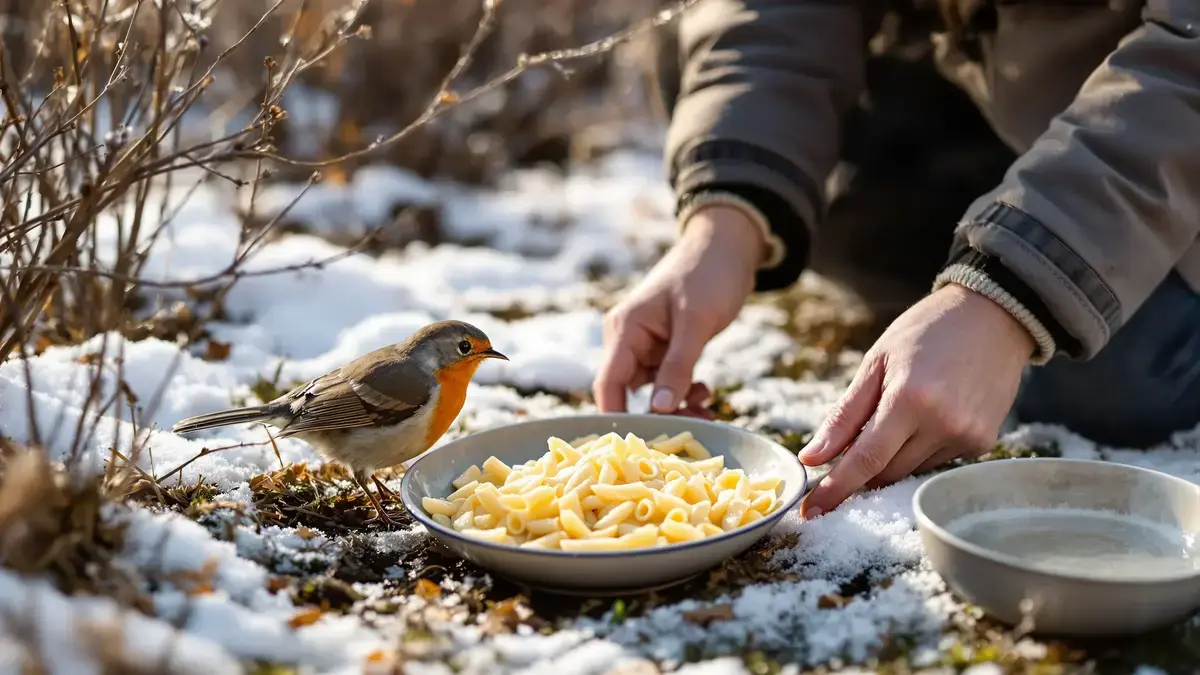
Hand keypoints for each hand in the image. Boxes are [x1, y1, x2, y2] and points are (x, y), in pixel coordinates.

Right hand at [593, 205, 765, 414]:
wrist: (727, 246)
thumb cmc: (708, 275)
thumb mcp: (697, 322)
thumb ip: (678, 366)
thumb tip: (660, 409)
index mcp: (625, 329)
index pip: (608, 383)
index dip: (616, 417)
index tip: (636, 446)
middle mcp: (628, 339)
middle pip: (629, 392)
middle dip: (657, 414)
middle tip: (694, 426)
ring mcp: (646, 344)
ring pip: (651, 391)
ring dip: (676, 404)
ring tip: (707, 410)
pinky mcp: (665, 347)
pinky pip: (667, 381)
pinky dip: (684, 392)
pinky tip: (704, 393)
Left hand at [797, 283, 1034, 517]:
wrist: (993, 316)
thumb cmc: (925, 333)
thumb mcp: (876, 363)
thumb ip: (844, 416)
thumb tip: (812, 458)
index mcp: (909, 399)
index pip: (864, 461)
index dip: (835, 490)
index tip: (809, 513)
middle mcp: (942, 424)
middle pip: (885, 472)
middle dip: (860, 470)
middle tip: (848, 447)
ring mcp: (967, 437)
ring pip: (910, 471)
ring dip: (891, 458)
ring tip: (896, 415)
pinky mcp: (983, 443)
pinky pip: (936, 463)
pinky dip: (919, 450)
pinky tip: (926, 417)